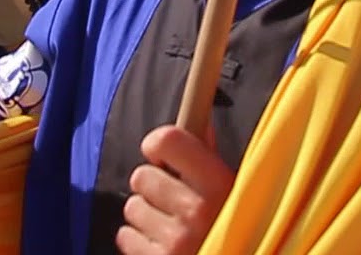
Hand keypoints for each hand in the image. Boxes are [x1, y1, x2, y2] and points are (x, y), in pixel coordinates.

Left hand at [117, 126, 233, 254]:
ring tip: (170, 227)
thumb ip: (210, 157)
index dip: (158, 144)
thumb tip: (199, 118)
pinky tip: (161, 246)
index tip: (162, 154)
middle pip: (141, 176)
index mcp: (219, 184)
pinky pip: (125, 236)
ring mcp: (175, 240)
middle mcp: (196, 210)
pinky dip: (138, 241)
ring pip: (131, 207)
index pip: (167, 140)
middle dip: (152, 187)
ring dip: (146, 216)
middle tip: (172, 201)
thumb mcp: (233, 191)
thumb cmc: (235, 227)